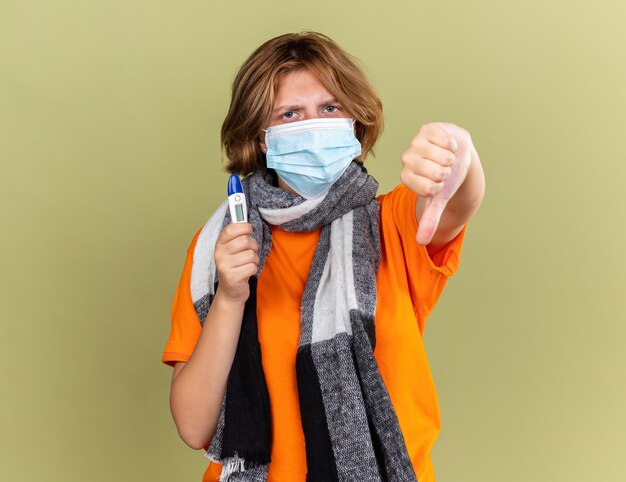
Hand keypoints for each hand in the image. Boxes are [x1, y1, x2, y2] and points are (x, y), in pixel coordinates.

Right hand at [214, 223, 258, 302]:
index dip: (244, 227)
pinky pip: (252, 267)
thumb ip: (237, 235)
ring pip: (251, 255)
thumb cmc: (235, 267)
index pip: (230, 229)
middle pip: (244, 241)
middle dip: (253, 246)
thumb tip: (244, 218)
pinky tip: (246, 272)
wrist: (231, 291)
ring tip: (248, 264)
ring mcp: (224, 266)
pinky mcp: (232, 277)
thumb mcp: (233, 250)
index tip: (250, 230)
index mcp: (219, 245)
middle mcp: (219, 254)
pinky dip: (253, 269)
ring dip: (254, 260)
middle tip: (251, 252)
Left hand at [400, 122, 473, 244]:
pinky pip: (446, 141)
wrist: (457, 153)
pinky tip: (449, 145)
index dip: (440, 187)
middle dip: (447, 173)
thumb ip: (430, 219)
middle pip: (437, 173)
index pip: (428, 188)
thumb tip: (422, 242)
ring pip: (443, 157)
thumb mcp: (439, 199)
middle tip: (444, 168)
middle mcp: (407, 159)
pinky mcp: (427, 129)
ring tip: (447, 157)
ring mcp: (416, 142)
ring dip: (451, 159)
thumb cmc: (446, 178)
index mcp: (407, 177)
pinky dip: (453, 145)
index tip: (438, 183)